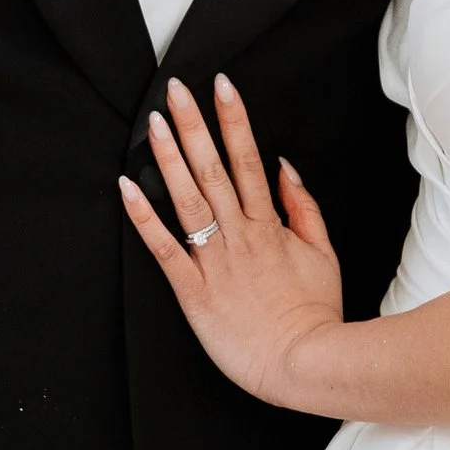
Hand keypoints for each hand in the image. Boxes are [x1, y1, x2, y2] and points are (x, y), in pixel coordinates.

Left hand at [119, 76, 345, 408]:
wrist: (306, 363)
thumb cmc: (314, 313)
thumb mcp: (323, 254)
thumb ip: (303, 209)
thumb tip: (285, 167)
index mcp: (269, 225)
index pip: (248, 160)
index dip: (233, 119)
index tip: (220, 85)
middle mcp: (240, 235)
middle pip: (213, 170)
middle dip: (194, 125)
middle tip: (175, 89)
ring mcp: (216, 261)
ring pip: (189, 200)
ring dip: (169, 158)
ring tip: (153, 123)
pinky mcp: (194, 291)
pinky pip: (165, 248)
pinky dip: (144, 217)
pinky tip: (126, 188)